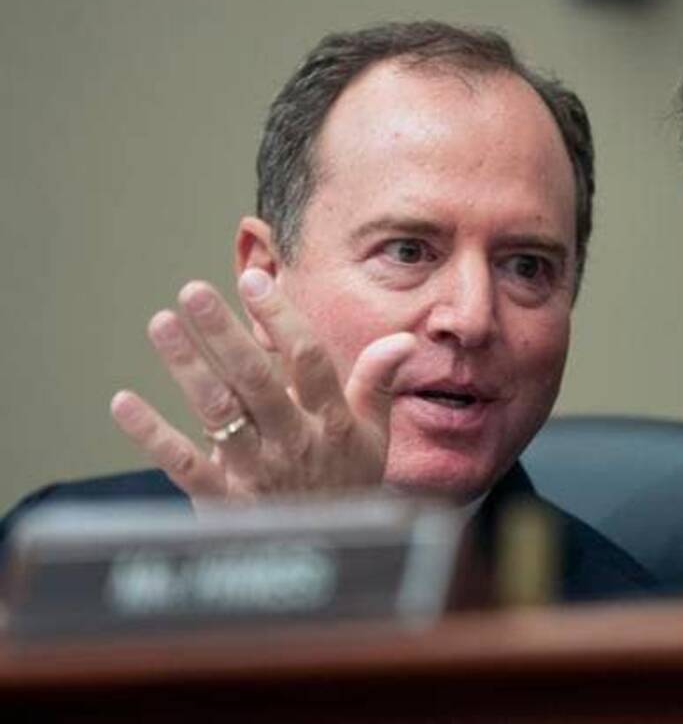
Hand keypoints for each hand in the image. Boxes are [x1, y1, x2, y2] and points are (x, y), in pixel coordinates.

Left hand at [109, 268, 414, 501]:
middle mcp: (294, 442)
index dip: (283, 319)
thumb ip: (378, 383)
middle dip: (223, 333)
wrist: (329, 559)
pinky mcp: (222, 500)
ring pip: (218, 413)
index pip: (310, 362)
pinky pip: (183, 465)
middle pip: (256, 380)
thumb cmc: (349, 485)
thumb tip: (401, 340)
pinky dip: (152, 434)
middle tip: (193, 291)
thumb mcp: (374, 436)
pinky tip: (124, 401)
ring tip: (162, 323)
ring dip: (187, 368)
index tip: (256, 280)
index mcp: (332, 423)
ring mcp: (256, 471)